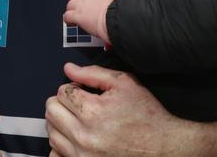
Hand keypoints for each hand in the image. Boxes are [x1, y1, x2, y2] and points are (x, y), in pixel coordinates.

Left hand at [46, 63, 191, 156]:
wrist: (165, 147)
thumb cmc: (147, 116)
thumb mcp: (125, 83)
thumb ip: (93, 73)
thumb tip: (69, 68)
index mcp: (93, 112)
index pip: (62, 92)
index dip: (73, 87)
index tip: (84, 91)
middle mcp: (84, 136)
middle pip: (51, 111)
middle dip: (63, 102)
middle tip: (79, 103)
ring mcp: (83, 156)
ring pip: (51, 132)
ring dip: (61, 122)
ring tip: (79, 119)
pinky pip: (56, 155)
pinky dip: (62, 145)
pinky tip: (76, 138)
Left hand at [63, 0, 115, 42]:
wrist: (114, 19)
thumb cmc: (118, 12)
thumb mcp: (114, 0)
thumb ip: (108, 1)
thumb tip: (110, 6)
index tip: (87, 2)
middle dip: (76, 2)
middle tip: (79, 9)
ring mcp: (80, 5)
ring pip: (70, 5)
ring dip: (71, 10)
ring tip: (74, 16)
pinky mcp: (76, 15)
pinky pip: (67, 16)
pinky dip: (68, 19)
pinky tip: (71, 23)